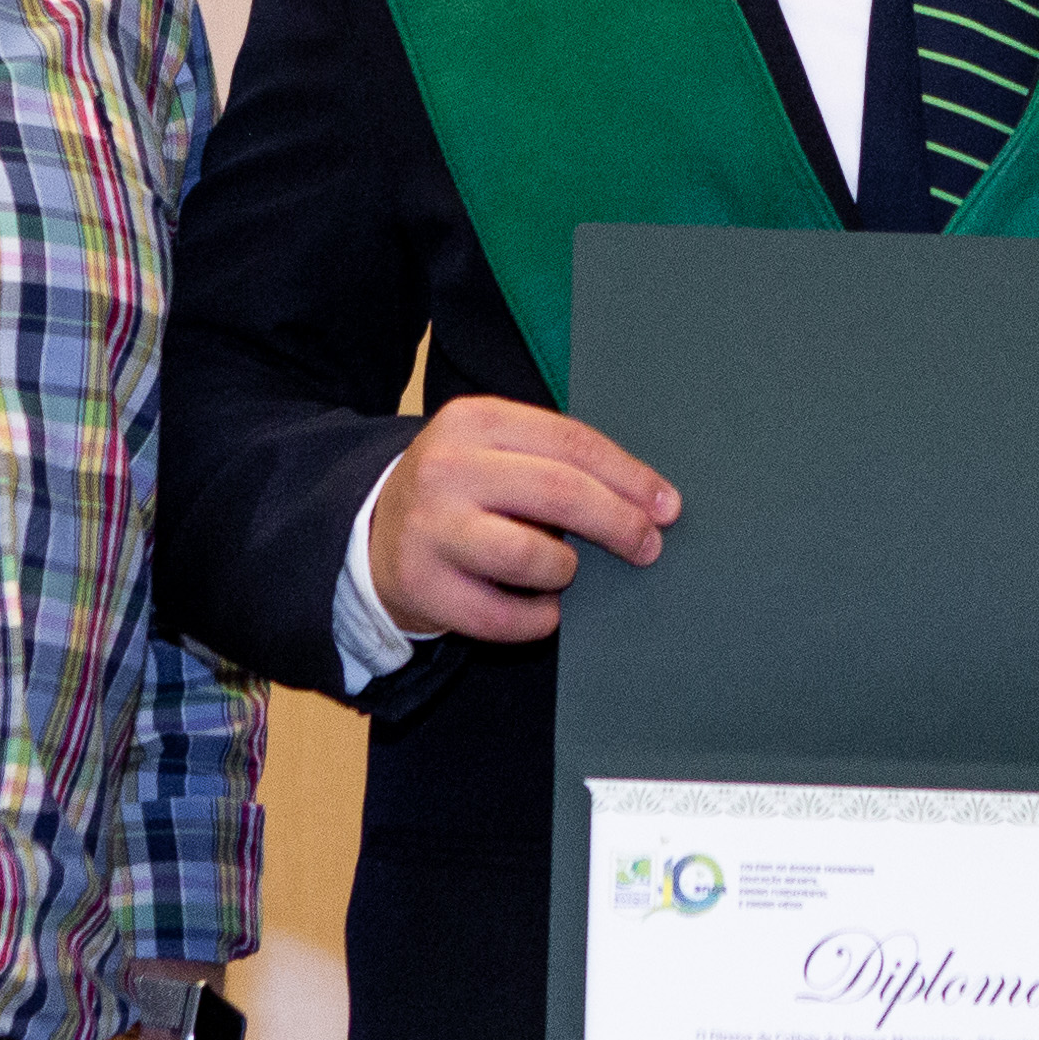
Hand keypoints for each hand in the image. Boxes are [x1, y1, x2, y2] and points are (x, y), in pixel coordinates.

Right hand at [366, 394, 679, 645]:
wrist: (372, 534)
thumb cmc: (460, 492)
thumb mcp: (494, 451)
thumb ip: (555, 460)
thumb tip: (648, 499)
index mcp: (473, 421)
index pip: (572, 443)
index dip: (629, 477)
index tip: (666, 505)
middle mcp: (446, 468)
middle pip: (560, 493)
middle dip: (618, 523)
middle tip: (646, 546)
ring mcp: (429, 528)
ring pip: (532, 555)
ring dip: (566, 570)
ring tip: (564, 571)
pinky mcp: (421, 585)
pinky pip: (502, 615)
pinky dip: (538, 618)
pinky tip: (543, 610)